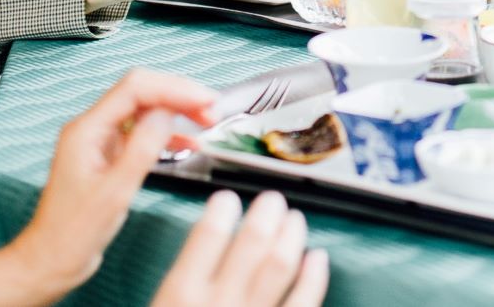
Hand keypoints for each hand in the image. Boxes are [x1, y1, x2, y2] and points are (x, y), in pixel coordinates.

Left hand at [7, 69, 217, 294]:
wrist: (52, 259)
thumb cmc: (73, 233)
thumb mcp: (115, 192)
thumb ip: (142, 149)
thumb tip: (167, 114)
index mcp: (87, 130)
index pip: (135, 89)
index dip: (174, 89)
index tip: (204, 100)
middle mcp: (92, 129)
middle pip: (141, 93)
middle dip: (178, 95)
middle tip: (210, 109)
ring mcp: (100, 142)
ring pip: (144, 111)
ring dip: (176, 112)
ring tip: (206, 120)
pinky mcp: (109, 157)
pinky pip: (142, 133)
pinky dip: (168, 134)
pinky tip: (190, 144)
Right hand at [150, 191, 327, 306]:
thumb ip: (176, 286)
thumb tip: (193, 253)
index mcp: (181, 293)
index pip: (208, 233)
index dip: (222, 207)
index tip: (227, 198)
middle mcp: (220, 302)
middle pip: (253, 240)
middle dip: (266, 212)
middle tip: (272, 199)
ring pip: (281, 264)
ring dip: (291, 235)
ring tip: (293, 219)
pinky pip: (304, 300)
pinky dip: (315, 276)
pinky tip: (317, 258)